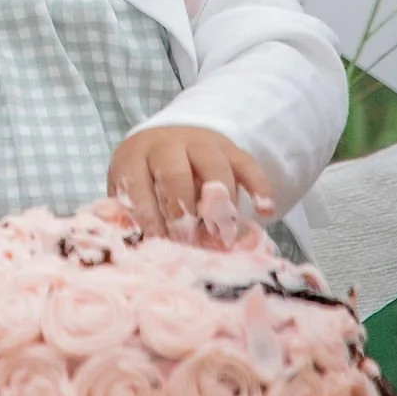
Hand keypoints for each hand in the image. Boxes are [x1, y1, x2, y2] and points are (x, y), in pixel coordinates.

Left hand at [109, 124, 274, 243]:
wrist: (168, 139)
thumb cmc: (146, 179)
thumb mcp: (131, 193)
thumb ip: (137, 219)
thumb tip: (148, 256)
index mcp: (135, 157)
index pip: (137, 185)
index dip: (147, 217)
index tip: (159, 244)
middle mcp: (167, 145)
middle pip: (174, 173)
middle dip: (183, 211)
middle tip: (190, 242)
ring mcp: (201, 144)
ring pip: (213, 167)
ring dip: (219, 204)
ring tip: (223, 236)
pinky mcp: (230, 149)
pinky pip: (247, 164)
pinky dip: (258, 187)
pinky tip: (265, 211)